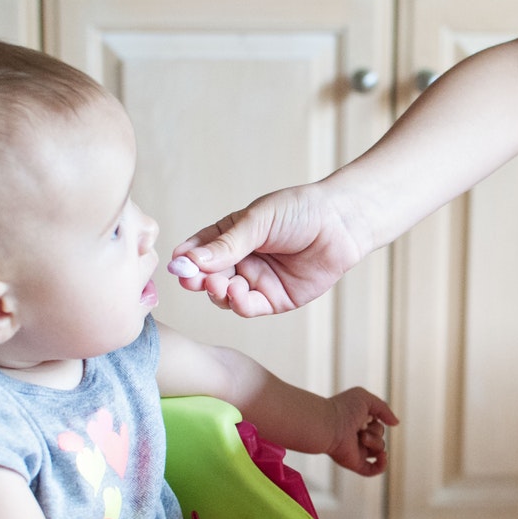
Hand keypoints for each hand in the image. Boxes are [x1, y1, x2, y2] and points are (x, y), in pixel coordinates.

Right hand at [170, 184, 367, 317]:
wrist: (341, 223)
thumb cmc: (300, 211)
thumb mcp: (258, 221)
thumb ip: (226, 244)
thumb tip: (190, 260)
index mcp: (231, 236)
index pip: (199, 250)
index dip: (186, 259)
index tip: (176, 265)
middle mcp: (241, 260)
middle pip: (208, 276)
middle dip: (197, 279)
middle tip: (192, 280)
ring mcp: (257, 281)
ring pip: (224, 295)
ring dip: (217, 292)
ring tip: (219, 284)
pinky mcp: (275, 299)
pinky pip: (249, 307)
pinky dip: (239, 304)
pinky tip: (237, 293)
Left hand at [326, 387, 398, 476]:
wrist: (329, 425)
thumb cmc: (343, 408)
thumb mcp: (366, 399)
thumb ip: (384, 408)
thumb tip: (396, 423)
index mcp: (357, 423)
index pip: (377, 423)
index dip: (377, 418)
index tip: (366, 414)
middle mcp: (357, 437)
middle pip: (380, 436)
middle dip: (376, 431)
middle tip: (360, 427)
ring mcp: (357, 451)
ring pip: (379, 450)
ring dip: (374, 442)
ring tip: (360, 437)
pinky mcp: (355, 463)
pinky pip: (373, 470)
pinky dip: (381, 464)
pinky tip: (382, 456)